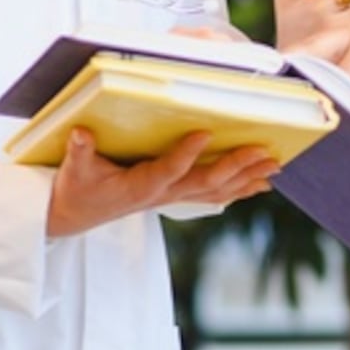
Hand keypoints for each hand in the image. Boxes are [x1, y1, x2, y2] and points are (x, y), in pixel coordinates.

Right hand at [45, 128, 279, 238]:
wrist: (75, 216)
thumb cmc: (76, 189)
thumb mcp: (75, 170)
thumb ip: (80, 151)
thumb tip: (79, 133)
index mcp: (141, 185)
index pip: (168, 170)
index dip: (186, 154)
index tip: (205, 133)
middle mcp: (163, 194)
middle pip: (206, 182)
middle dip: (237, 167)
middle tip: (265, 153)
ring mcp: (172, 198)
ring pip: (217, 191)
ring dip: (247, 179)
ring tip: (274, 168)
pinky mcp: (175, 198)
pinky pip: (214, 196)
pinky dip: (238, 189)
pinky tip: (259, 184)